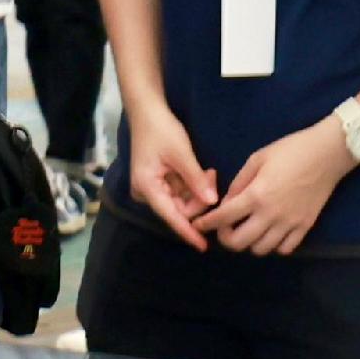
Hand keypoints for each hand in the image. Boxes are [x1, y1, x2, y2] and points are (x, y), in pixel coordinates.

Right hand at [120, 98, 218, 248]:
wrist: (147, 112)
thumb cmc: (161, 130)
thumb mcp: (181, 154)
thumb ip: (196, 180)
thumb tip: (212, 203)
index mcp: (147, 187)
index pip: (171, 216)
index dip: (188, 232)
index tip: (203, 246)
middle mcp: (146, 192)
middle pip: (178, 209)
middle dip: (199, 200)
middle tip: (213, 177)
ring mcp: (151, 187)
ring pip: (181, 201)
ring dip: (197, 191)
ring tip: (209, 172)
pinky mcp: (157, 182)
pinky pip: (178, 192)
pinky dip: (192, 186)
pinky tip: (202, 173)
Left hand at [199, 119, 353, 256]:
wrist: (328, 153)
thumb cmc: (290, 150)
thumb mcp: (256, 159)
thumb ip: (238, 184)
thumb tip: (225, 202)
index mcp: (256, 195)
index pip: (223, 218)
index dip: (206, 224)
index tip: (198, 224)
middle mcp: (272, 215)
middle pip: (239, 243)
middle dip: (225, 238)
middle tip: (225, 227)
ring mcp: (291, 223)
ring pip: (261, 249)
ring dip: (249, 242)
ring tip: (248, 229)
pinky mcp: (306, 226)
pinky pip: (285, 249)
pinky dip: (273, 246)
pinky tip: (269, 233)